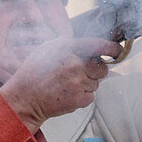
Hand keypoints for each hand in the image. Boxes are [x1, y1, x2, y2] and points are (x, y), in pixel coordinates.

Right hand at [0, 37, 121, 131]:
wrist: (25, 99)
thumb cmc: (34, 72)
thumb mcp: (47, 48)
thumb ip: (68, 43)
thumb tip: (88, 43)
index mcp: (68, 49)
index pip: (99, 45)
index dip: (112, 48)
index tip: (117, 50)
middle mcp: (75, 64)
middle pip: (102, 67)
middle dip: (96, 70)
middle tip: (81, 73)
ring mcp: (78, 83)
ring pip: (96, 83)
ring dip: (87, 84)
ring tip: (68, 84)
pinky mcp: (79, 99)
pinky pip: (91, 96)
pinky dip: (82, 96)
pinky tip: (68, 94)